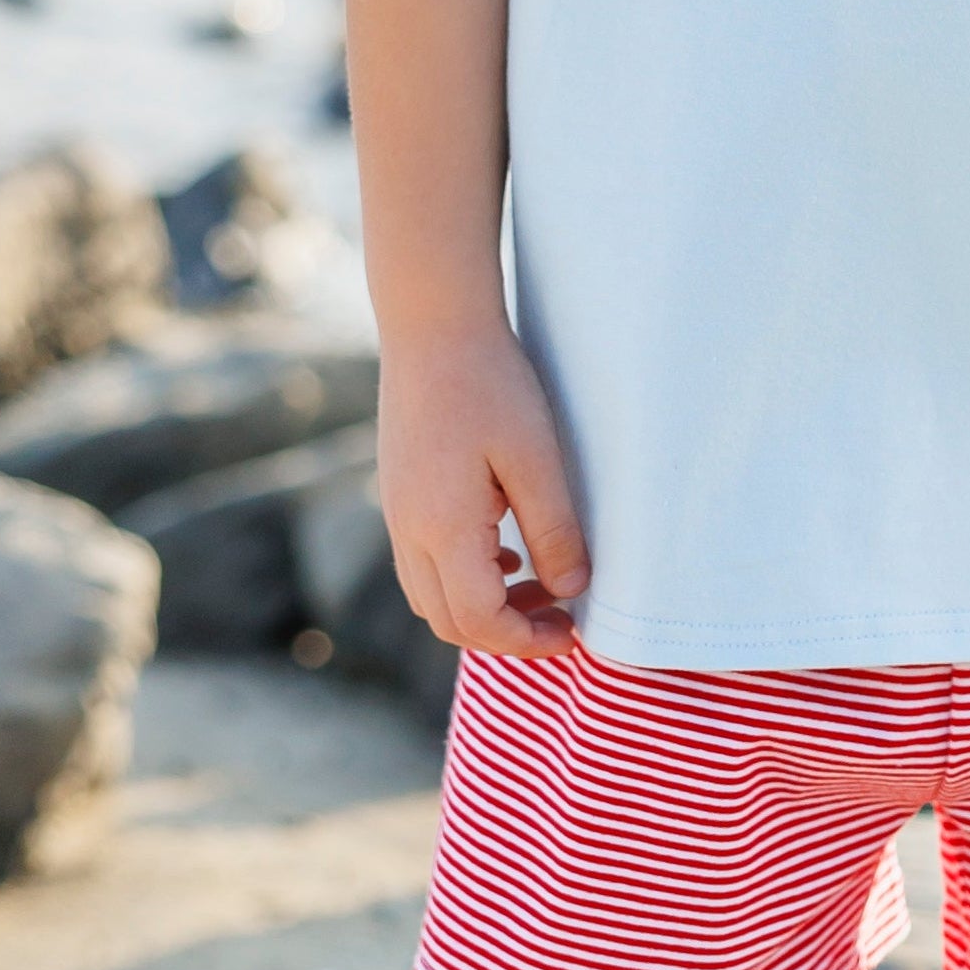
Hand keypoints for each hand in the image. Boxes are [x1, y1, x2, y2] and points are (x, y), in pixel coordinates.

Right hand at [376, 323, 588, 658]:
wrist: (433, 328)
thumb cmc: (489, 385)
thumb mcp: (537, 458)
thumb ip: (555, 530)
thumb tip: (572, 590)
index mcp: (442, 528)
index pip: (478, 620)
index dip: (526, 641)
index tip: (572, 633)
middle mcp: (409, 531)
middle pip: (449, 622)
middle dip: (506, 635)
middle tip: (561, 619)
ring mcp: (397, 514)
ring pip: (431, 598)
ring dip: (483, 609)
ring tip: (540, 587)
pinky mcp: (398, 496)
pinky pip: (423, 565)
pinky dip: (463, 580)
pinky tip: (505, 552)